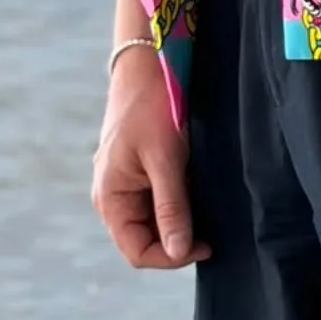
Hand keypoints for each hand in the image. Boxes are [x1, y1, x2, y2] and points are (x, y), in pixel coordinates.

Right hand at [91, 46, 210, 270]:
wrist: (149, 60)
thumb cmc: (152, 106)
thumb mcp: (165, 158)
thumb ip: (171, 207)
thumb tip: (177, 252)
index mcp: (109, 197)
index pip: (137, 251)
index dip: (170, 258)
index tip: (205, 245)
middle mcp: (112, 194)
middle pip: (144, 239)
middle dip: (176, 240)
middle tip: (211, 230)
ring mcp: (124, 181)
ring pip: (152, 220)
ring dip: (178, 221)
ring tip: (206, 210)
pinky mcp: (138, 167)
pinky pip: (156, 199)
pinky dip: (177, 202)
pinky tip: (196, 191)